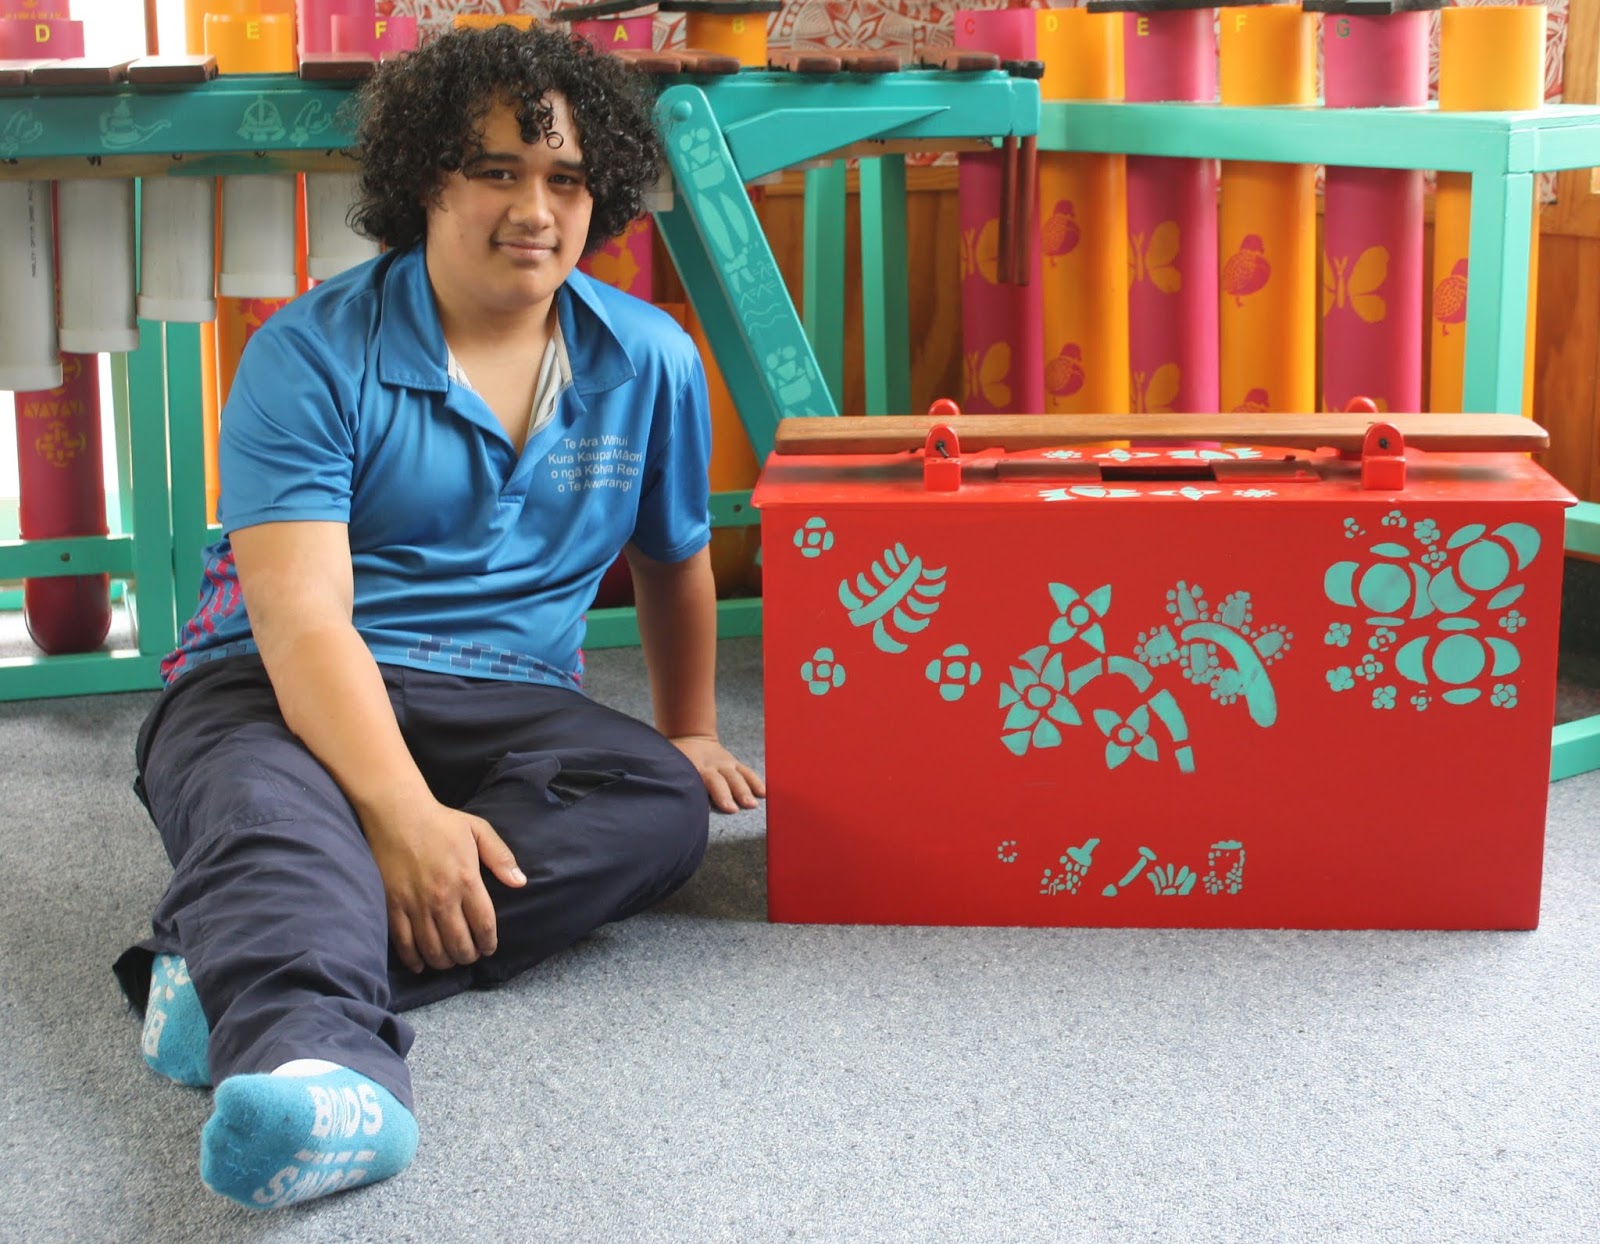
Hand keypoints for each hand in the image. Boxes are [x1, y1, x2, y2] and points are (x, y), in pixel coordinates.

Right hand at [360, 798, 526, 973]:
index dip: (488, 943)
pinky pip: (403, 943)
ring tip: (450, 960)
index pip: (483, 925)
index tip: (489, 948)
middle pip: (459, 943)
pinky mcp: (393, 905)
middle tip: (470, 956)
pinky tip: (422, 964)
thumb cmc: (440, 821)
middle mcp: (442, 897)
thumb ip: (501, 858)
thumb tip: (520, 882)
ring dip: (445, 961)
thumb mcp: (478, 831)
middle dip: (468, 956)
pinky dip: (414, 959)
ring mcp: (415, 904)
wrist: (397, 813)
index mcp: (466, 880)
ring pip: (433, 948)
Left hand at [671, 735, 765, 813]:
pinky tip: (764, 793)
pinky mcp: (734, 764)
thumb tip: (664, 795)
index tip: (704, 810)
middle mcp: (710, 766)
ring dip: (744, 790)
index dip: (700, 794)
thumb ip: (670, 778)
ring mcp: (725, 764)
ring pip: (736, 776)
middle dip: (726, 794)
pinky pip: (747, 772)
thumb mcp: (668, 765)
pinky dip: (755, 781)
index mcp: (692, 767)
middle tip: (733, 810)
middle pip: (719, 781)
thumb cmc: (676, 757)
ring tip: (752, 804)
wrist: (691, 737)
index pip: (696, 781)